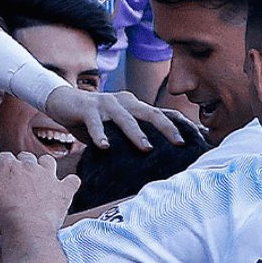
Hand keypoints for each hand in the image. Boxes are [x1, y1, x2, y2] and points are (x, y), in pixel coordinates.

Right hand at [0, 152, 78, 234]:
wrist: (27, 229)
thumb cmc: (0, 216)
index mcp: (7, 165)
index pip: (3, 159)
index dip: (1, 169)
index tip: (0, 180)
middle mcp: (30, 165)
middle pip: (26, 158)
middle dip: (22, 167)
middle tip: (19, 183)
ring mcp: (49, 176)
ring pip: (48, 162)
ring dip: (44, 168)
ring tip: (40, 180)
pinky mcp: (63, 190)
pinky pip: (72, 180)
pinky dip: (69, 184)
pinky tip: (66, 188)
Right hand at [46, 86, 185, 150]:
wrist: (63, 101)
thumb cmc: (95, 119)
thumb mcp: (117, 128)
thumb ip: (133, 138)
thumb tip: (156, 161)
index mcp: (136, 106)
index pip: (162, 114)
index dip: (180, 125)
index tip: (198, 138)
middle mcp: (125, 101)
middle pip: (151, 113)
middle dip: (167, 128)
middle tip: (180, 143)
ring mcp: (107, 103)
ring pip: (125, 118)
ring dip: (137, 133)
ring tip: (146, 148)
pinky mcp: (88, 107)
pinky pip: (95, 123)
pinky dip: (100, 134)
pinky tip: (104, 147)